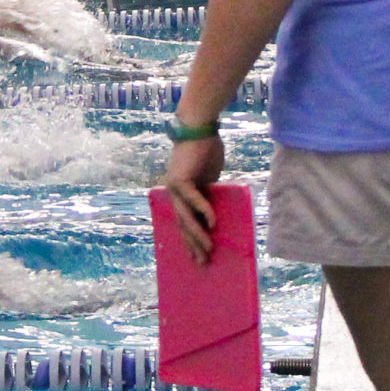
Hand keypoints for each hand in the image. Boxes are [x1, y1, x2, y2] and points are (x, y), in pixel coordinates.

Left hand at [162, 134, 225, 261]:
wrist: (199, 129)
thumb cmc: (206, 151)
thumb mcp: (209, 179)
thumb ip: (209, 195)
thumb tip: (215, 214)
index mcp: (180, 194)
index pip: (183, 222)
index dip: (190, 240)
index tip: (197, 256)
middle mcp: (173, 193)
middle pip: (182, 225)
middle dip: (193, 244)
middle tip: (203, 261)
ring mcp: (175, 187)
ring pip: (185, 217)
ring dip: (197, 234)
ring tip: (208, 248)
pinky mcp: (181, 179)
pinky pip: (193, 200)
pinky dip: (203, 211)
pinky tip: (212, 224)